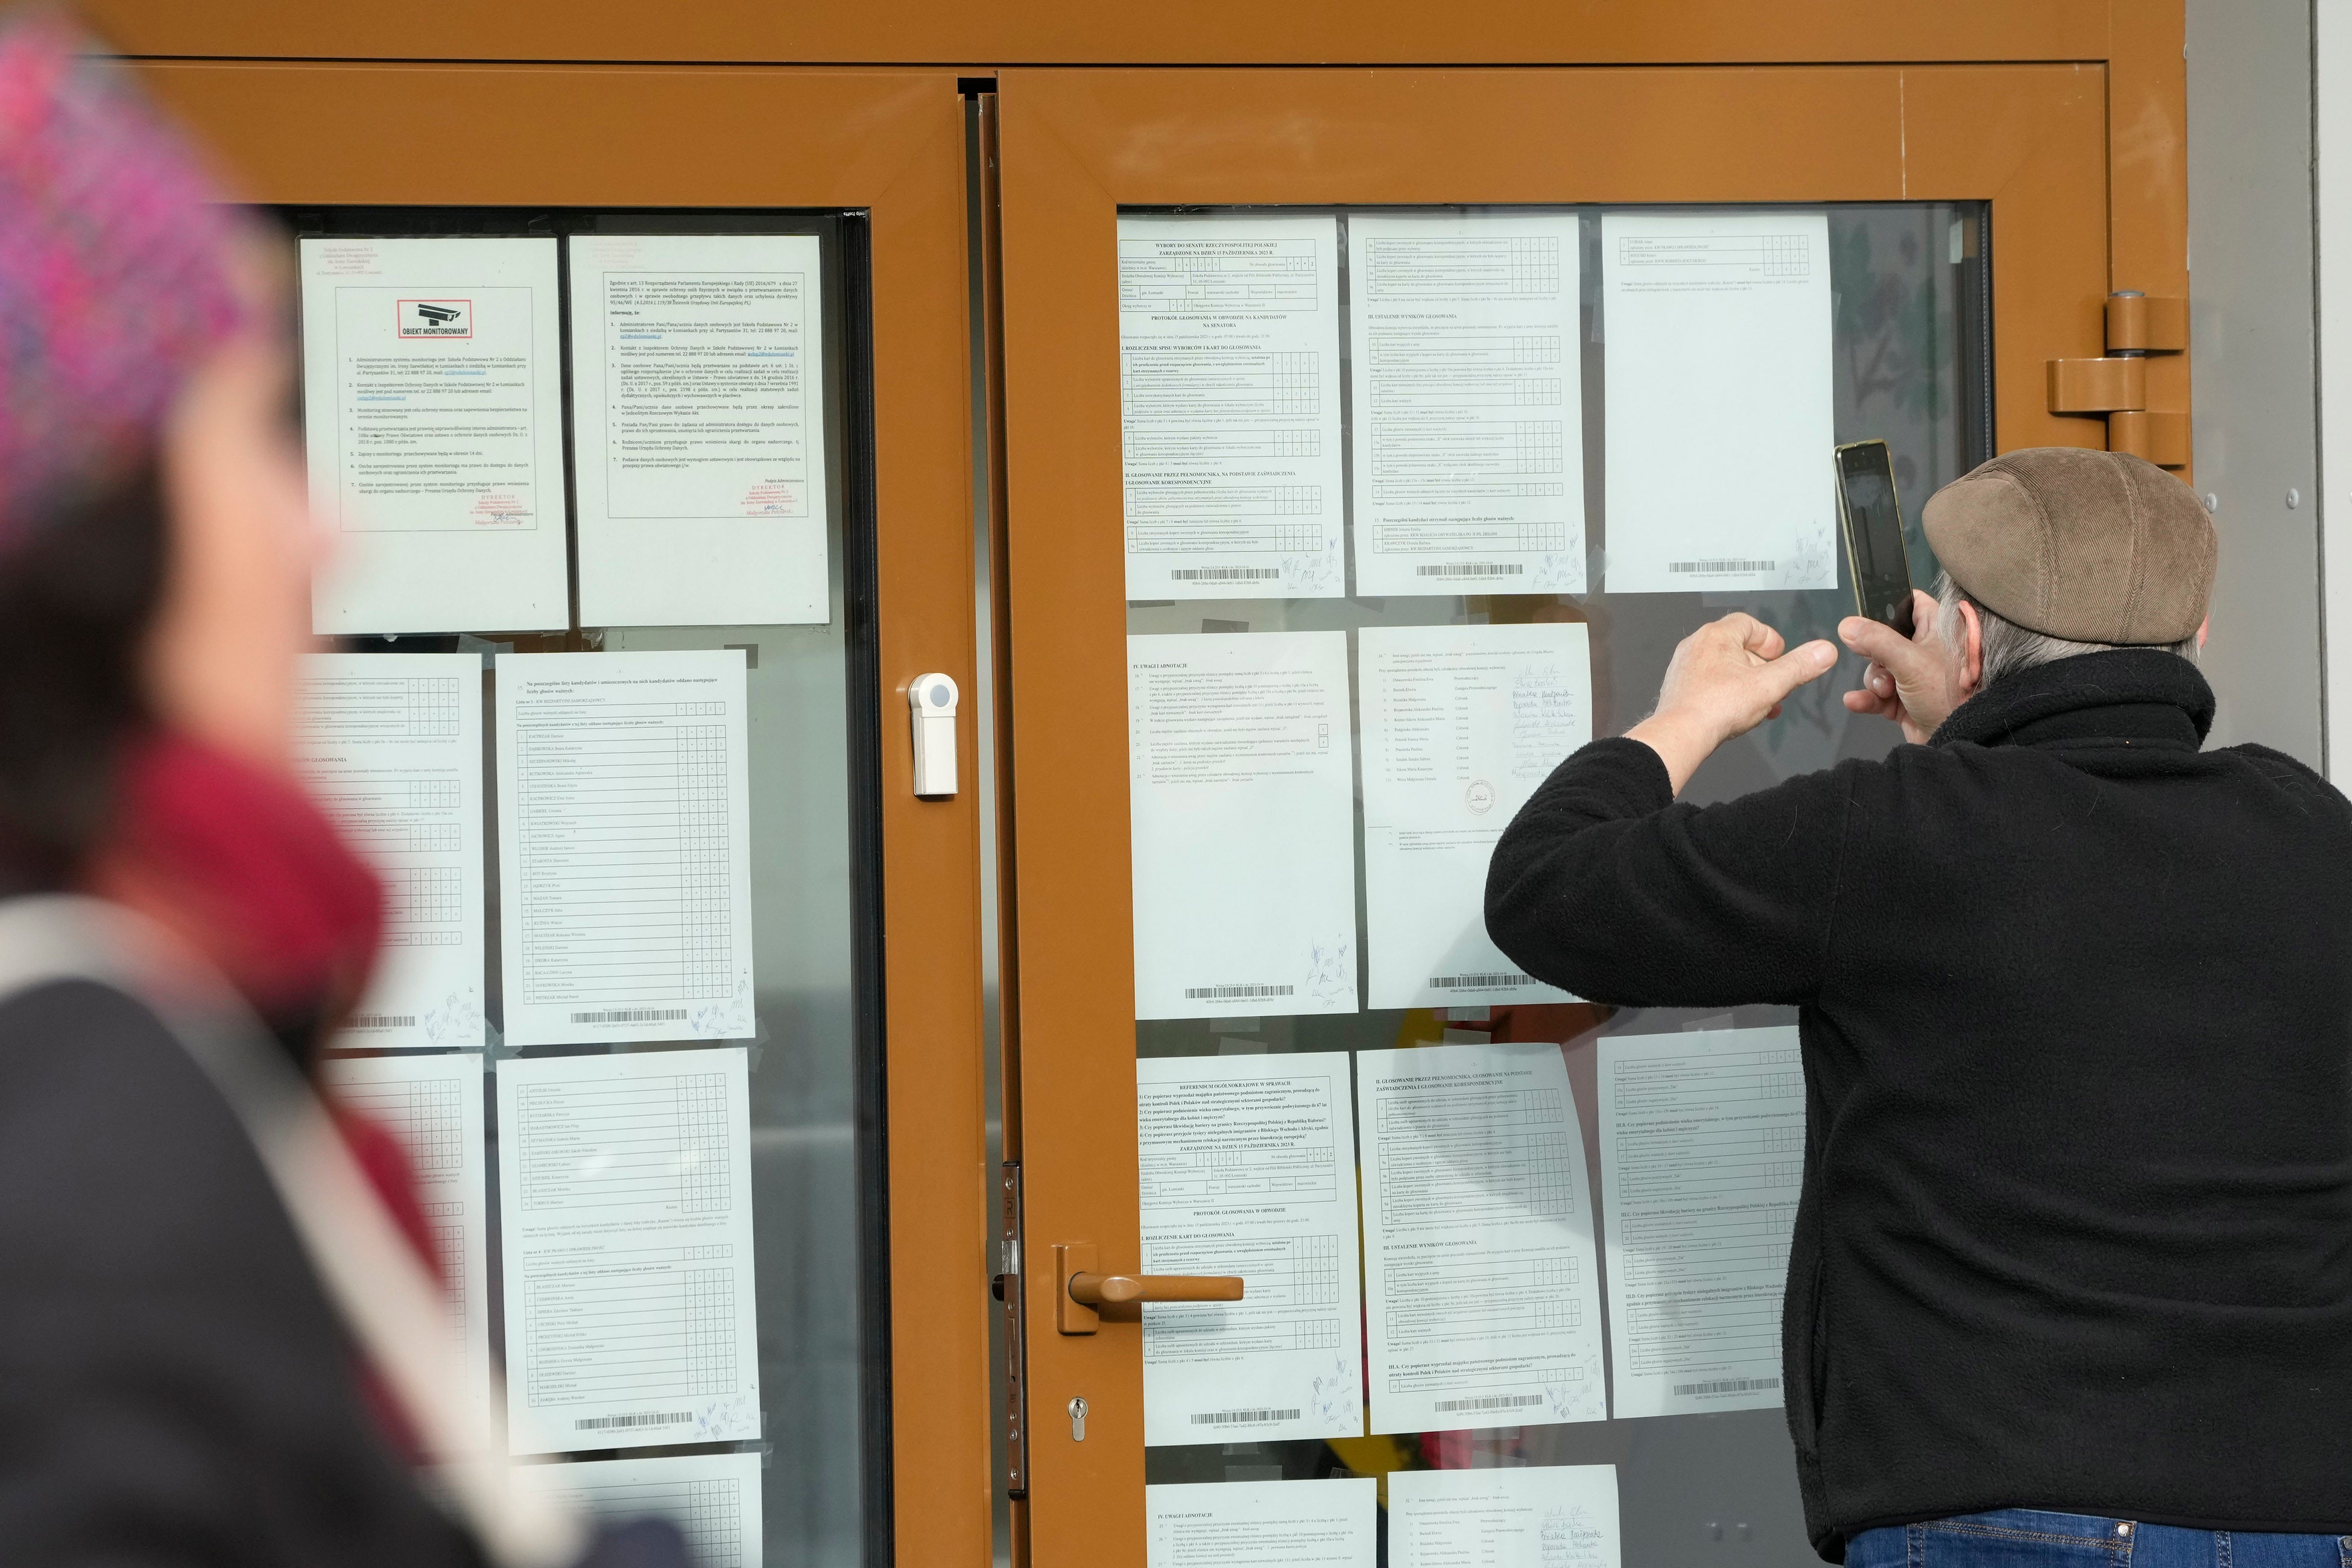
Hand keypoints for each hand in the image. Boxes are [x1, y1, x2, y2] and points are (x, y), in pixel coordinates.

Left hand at [1626, 613, 1837, 793]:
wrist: (1680, 735)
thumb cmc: (1715, 708)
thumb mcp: (1770, 685)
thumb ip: (1799, 667)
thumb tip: (1824, 652)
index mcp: (1717, 635)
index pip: (1749, 623)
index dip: (1770, 639)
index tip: (1780, 656)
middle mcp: (1697, 646)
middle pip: (1738, 647)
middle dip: (1762, 668)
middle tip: (1775, 685)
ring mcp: (1685, 667)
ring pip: (1725, 668)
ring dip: (1747, 684)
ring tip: (1761, 703)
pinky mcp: (1679, 688)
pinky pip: (1709, 684)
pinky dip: (1727, 694)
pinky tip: (1738, 713)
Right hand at [1839, 589, 1959, 744]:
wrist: (1960, 739)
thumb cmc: (1946, 693)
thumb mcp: (1909, 661)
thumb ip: (1876, 640)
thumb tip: (1846, 625)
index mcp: (1938, 629)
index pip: (1912, 603)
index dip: (1890, 606)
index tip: (1868, 616)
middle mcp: (1927, 650)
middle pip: (1885, 639)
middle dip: (1875, 656)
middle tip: (1882, 665)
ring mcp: (1915, 677)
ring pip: (1879, 668)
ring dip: (1874, 681)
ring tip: (1885, 692)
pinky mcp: (1905, 701)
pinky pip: (1877, 694)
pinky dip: (1867, 698)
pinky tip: (1855, 701)